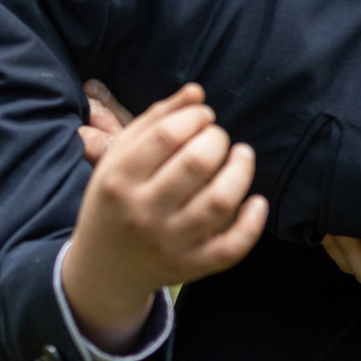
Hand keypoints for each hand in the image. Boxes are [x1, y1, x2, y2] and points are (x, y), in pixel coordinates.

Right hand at [61, 89, 266, 348]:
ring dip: (241, 170)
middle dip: (217, 139)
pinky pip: (230, 249)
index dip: (195, 117)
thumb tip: (197, 92)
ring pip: (219, 202)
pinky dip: (252, 223)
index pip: (167, 135)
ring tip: (241, 155)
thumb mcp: (119, 157)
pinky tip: (257, 201)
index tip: (203, 116)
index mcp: (118, 179)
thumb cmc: (115, 199)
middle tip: (217, 138)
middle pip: (196, 163)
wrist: (102, 268)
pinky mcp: (189, 267)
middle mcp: (142, 213)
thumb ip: (155, 119)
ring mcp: (167, 243)